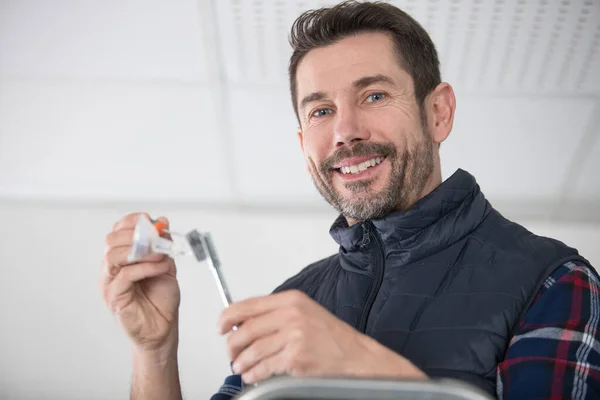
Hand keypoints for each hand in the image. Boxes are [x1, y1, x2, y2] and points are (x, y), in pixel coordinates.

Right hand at [100, 212, 180, 352]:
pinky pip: (126, 275)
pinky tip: (162, 268)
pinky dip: (146, 267)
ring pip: (113, 255)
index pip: (116, 232)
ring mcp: (110, 283)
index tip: (149, 220)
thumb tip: (162, 222)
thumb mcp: (166, 265)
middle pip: (111, 240)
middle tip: (156, 238)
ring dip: (140, 250)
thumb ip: (162, 245)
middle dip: (135, 234)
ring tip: (160, 254)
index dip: (131, 222)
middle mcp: (110, 269)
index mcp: (121, 259)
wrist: (162, 328)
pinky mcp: (115, 297)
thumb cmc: (161, 299)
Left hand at [218, 290, 426, 383]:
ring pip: (253, 350)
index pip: (248, 305)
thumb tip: (243, 322)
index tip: (220, 326)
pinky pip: (264, 367)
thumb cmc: (332, 336)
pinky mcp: (296, 357)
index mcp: (291, 300)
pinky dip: (253, 373)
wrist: (356, 356)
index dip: (228, 317)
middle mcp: (292, 314)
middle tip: (230, 352)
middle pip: (246, 329)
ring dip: (241, 362)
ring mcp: (294, 336)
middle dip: (232, 344)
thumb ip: (276, 314)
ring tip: (239, 366)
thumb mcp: (304, 313)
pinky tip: (252, 375)